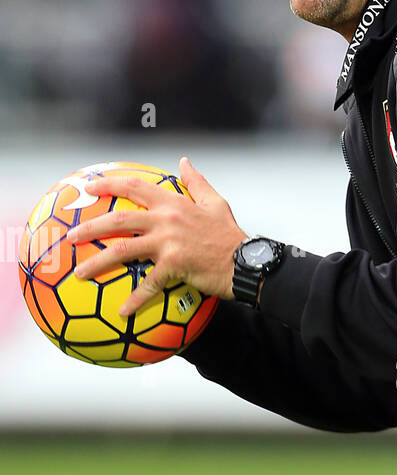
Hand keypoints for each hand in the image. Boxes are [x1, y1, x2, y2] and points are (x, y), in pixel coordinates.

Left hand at [65, 156, 247, 315]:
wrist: (246, 262)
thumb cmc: (231, 236)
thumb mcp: (216, 203)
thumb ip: (196, 182)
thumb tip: (184, 162)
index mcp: (173, 203)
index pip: (134, 187)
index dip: (108, 185)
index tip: (88, 188)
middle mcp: (166, 219)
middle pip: (118, 219)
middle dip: (90, 227)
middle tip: (71, 237)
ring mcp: (168, 242)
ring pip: (123, 250)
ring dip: (97, 263)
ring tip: (79, 273)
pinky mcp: (174, 265)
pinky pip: (148, 284)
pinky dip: (135, 300)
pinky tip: (123, 312)